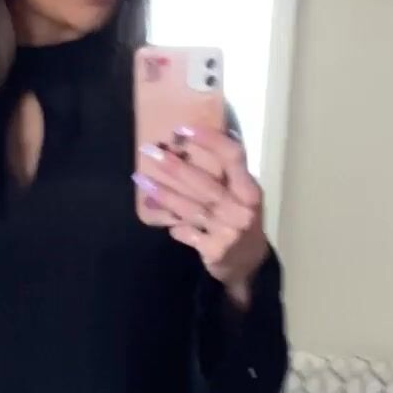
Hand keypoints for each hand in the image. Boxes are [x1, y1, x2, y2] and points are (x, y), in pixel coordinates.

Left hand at [135, 127, 268, 301]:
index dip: (211, 141)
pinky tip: (157, 215)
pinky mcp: (215, 251)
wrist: (249, 264)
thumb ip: (224, 176)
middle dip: (175, 166)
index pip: (233, 157)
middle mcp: (242, 209)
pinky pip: (186, 234)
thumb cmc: (240, 220)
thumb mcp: (242, 197)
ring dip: (163, 194)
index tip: (184, 128)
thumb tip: (188, 142)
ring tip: (141, 180)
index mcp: (250, 190)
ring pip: (190, 208)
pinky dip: (173, 226)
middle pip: (205, 184)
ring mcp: (229, 232)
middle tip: (149, 151)